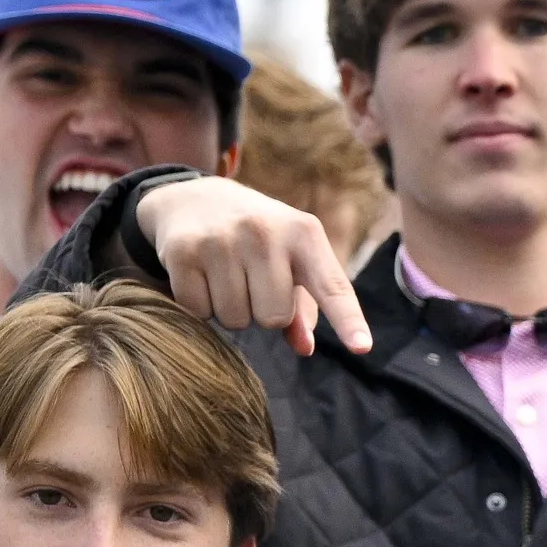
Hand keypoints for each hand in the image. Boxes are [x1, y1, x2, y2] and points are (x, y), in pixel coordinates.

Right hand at [133, 174, 371, 356]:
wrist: (192, 198)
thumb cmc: (256, 238)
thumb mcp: (290, 258)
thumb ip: (303, 306)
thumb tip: (305, 348)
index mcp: (303, 233)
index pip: (331, 286)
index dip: (348, 320)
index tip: (362, 347)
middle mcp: (265, 232)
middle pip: (273, 318)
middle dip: (262, 312)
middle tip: (250, 281)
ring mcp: (222, 239)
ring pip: (236, 320)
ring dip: (230, 310)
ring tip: (225, 275)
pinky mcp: (184, 251)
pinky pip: (199, 312)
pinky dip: (199, 305)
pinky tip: (200, 274)